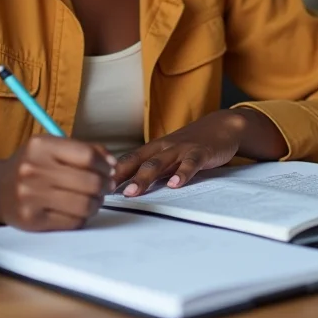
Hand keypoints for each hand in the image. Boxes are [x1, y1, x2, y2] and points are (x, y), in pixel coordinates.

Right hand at [0, 136, 115, 230]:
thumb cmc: (32, 165)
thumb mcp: (51, 147)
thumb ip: (83, 150)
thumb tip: (112, 164)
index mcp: (39, 146)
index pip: (87, 155)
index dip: (105, 164)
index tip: (110, 169)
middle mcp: (32, 169)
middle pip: (89, 181)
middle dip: (105, 186)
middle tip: (106, 186)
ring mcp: (30, 196)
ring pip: (84, 205)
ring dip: (96, 203)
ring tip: (93, 199)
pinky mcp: (31, 220)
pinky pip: (72, 222)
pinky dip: (81, 217)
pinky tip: (76, 210)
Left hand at [114, 108, 287, 196]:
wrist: (222, 126)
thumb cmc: (190, 145)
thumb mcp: (168, 154)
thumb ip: (151, 169)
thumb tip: (126, 187)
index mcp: (154, 149)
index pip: (128, 160)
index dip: (112, 172)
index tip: (95, 184)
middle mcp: (164, 147)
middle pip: (140, 162)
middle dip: (122, 177)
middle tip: (106, 190)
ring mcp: (182, 149)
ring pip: (160, 163)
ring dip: (145, 177)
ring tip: (133, 191)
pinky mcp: (201, 152)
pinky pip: (190, 163)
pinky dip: (182, 173)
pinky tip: (175, 184)